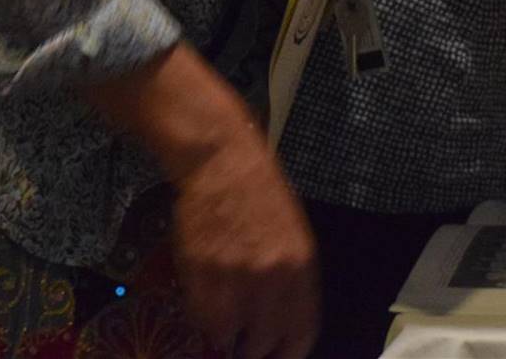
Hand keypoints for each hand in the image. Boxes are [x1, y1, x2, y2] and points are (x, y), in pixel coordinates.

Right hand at [170, 131, 319, 358]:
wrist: (224, 166)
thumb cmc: (261, 198)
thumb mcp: (293, 238)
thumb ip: (290, 282)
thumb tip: (281, 322)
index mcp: (302, 268)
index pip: (302, 333)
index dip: (288, 353)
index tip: (278, 356)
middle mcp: (274, 279)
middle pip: (264, 343)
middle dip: (253, 350)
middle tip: (243, 345)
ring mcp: (236, 279)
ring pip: (229, 336)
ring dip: (225, 335)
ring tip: (222, 318)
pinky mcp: (202, 276)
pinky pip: (202, 319)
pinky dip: (203, 319)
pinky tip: (205, 300)